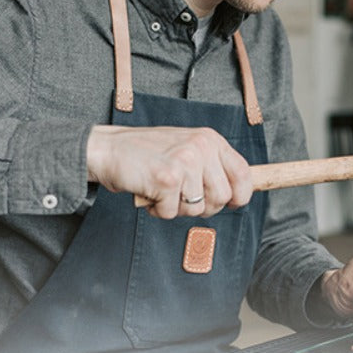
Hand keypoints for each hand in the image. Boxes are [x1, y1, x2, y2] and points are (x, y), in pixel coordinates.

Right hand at [86, 124, 253, 218]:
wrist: (109, 149)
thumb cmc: (147, 153)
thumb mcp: (187, 148)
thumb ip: (211, 166)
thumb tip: (236, 194)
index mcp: (210, 139)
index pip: (244, 173)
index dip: (240, 195)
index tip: (232, 204)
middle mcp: (201, 147)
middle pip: (222, 197)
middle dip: (203, 207)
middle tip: (181, 197)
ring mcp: (185, 162)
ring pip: (197, 209)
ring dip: (177, 208)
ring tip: (162, 191)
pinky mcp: (167, 179)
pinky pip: (172, 213)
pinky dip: (158, 210)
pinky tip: (149, 193)